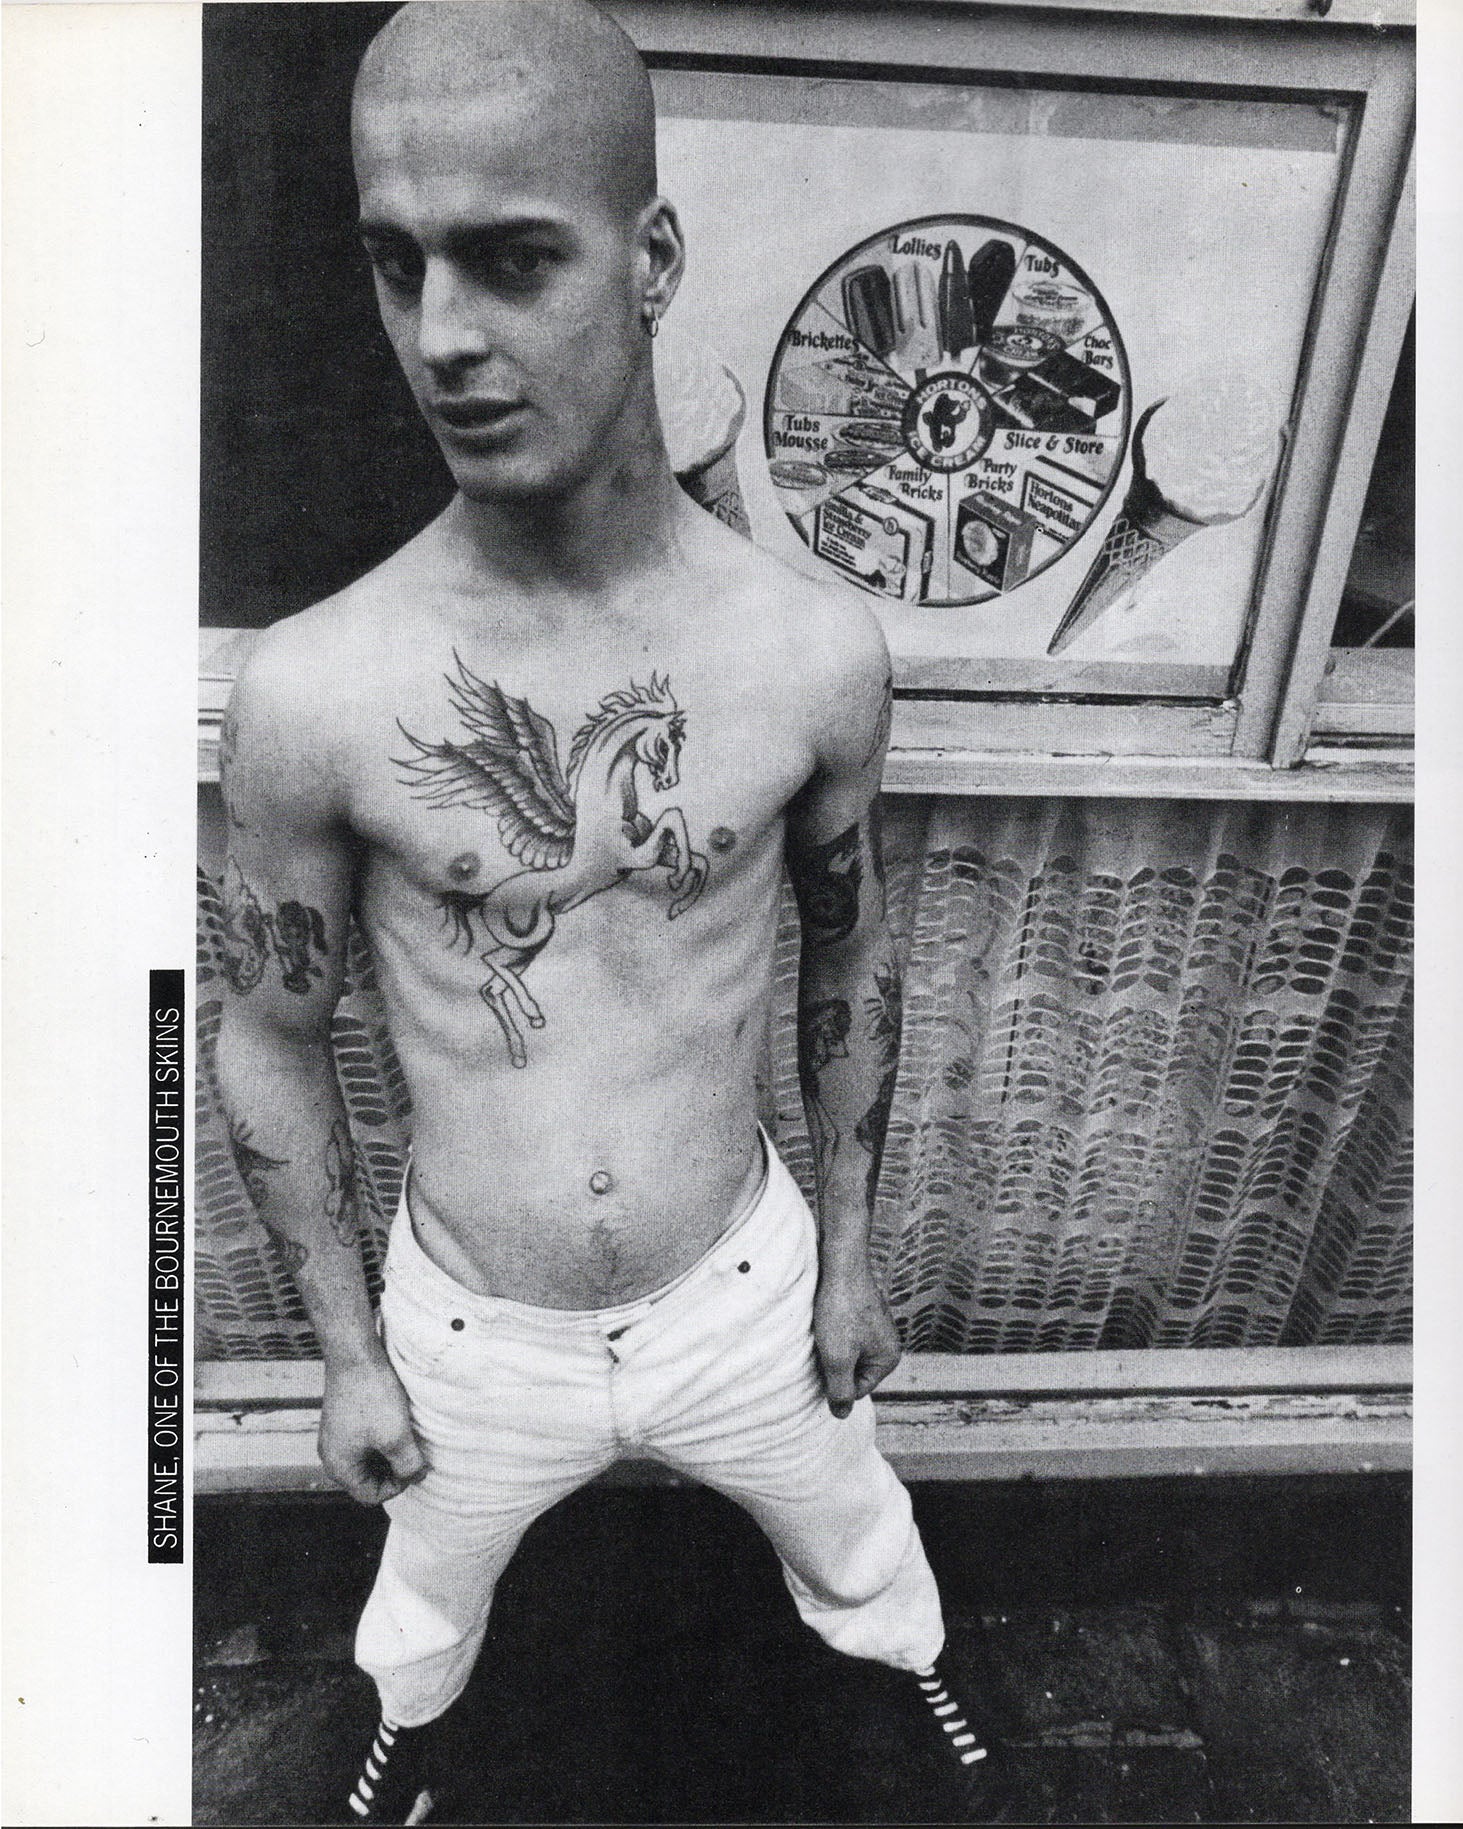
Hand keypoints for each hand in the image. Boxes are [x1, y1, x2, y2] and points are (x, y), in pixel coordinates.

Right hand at [319, 1355, 427, 1504]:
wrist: (354, 1354)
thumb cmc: (372, 1396)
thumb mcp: (396, 1436)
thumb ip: (408, 1465)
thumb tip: (416, 1476)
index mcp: (339, 1466)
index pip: (371, 1495)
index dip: (398, 1486)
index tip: (416, 1466)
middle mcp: (331, 1455)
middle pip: (367, 1478)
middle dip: (393, 1470)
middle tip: (415, 1452)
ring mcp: (335, 1436)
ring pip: (368, 1458)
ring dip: (389, 1453)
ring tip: (407, 1436)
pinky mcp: (342, 1419)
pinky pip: (364, 1440)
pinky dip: (381, 1437)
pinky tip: (396, 1422)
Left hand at [813, 1265, 902, 1418]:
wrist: (841, 1262)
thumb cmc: (840, 1309)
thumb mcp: (837, 1358)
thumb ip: (840, 1390)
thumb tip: (842, 1415)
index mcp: (888, 1359)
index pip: (857, 1390)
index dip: (835, 1381)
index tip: (823, 1360)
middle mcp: (888, 1343)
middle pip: (852, 1371)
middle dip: (834, 1363)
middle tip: (822, 1343)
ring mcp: (876, 1327)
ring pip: (846, 1352)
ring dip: (830, 1346)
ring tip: (823, 1329)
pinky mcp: (862, 1312)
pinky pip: (846, 1334)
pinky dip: (832, 1330)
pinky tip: (825, 1318)